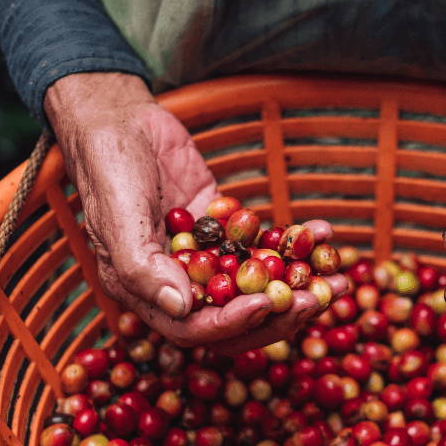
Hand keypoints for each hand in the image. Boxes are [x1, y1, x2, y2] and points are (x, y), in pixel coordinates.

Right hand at [44, 73, 347, 353]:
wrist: (117, 117)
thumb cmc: (108, 168)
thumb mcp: (118, 217)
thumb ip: (143, 267)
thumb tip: (182, 309)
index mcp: (147, 292)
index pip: (194, 327)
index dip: (233, 323)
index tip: (267, 305)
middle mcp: (178, 283)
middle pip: (234, 318)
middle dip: (279, 314)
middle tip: (316, 300)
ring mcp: (206, 257)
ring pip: (257, 287)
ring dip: (298, 287)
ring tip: (337, 281)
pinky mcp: (225, 229)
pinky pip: (264, 246)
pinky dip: (293, 244)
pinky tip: (323, 234)